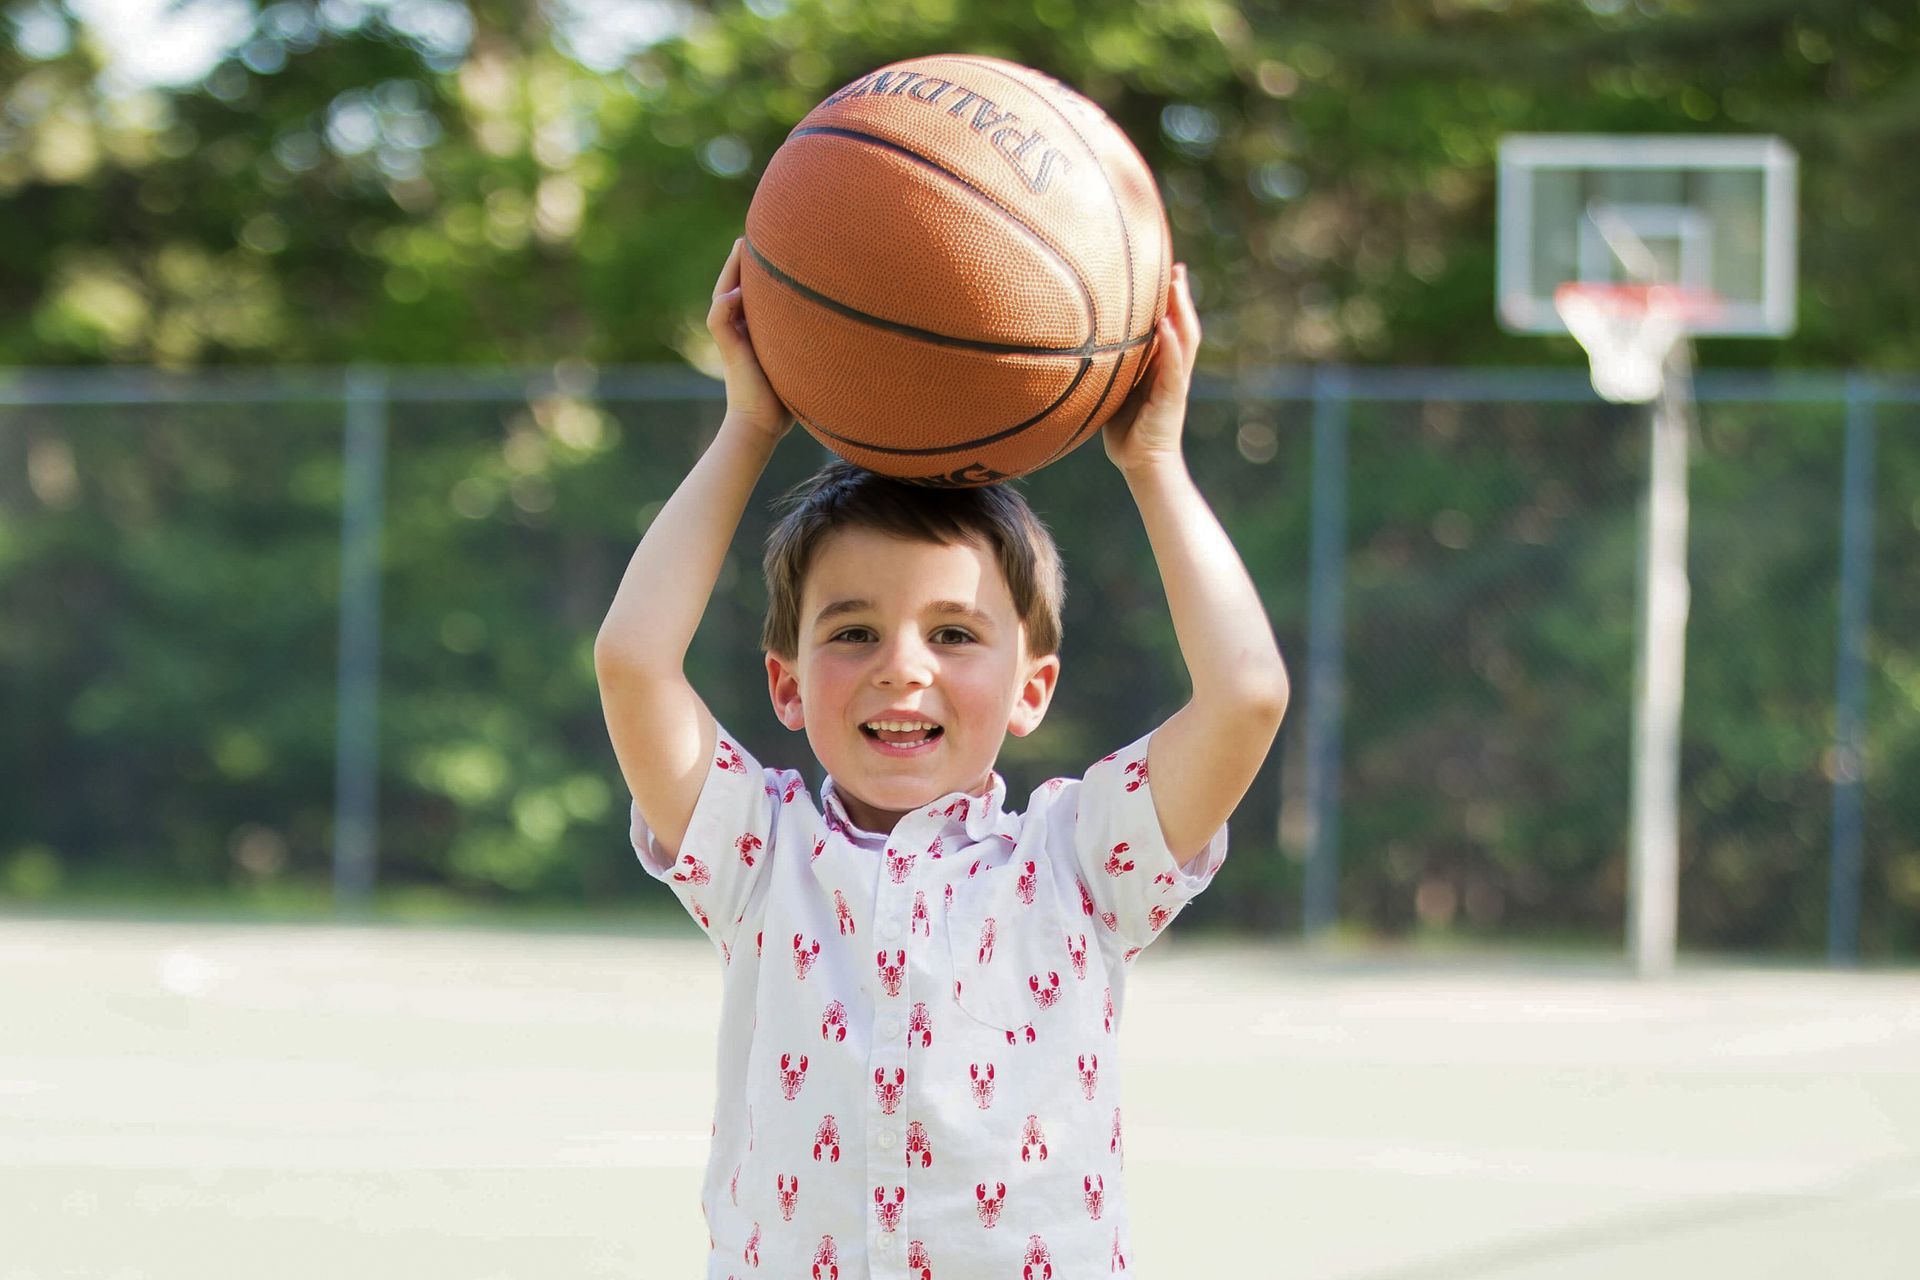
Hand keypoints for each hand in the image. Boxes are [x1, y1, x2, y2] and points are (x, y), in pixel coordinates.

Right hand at [707, 238, 792, 442]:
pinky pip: (718, 318)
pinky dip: (725, 304)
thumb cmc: (788, 397)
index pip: (754, 289)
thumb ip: (812, 338)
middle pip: (736, 283)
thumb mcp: (803, 358)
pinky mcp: (727, 348)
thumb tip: (848, 320)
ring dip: (731, 270)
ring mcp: (731, 336)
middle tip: (755, 235)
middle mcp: (740, 326)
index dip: (762, 269)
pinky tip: (737, 292)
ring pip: (723, 294)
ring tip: (742, 247)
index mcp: (755, 326)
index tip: (781, 247)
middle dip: (744, 260)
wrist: (764, 423)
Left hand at [1102, 262, 1199, 475]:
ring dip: (1182, 311)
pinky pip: (1175, 367)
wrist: (1141, 465)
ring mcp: (1175, 383)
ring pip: (1186, 339)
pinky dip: (1172, 345)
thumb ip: (1111, 369)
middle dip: (1181, 295)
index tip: (1165, 271)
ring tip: (1176, 284)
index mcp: (1161, 367)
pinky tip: (1166, 325)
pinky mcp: (1171, 398)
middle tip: (1177, 266)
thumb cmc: (1125, 431)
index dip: (1170, 300)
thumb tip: (1082, 348)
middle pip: (1184, 324)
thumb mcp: (1114, 391)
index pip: (1170, 326)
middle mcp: (1173, 370)